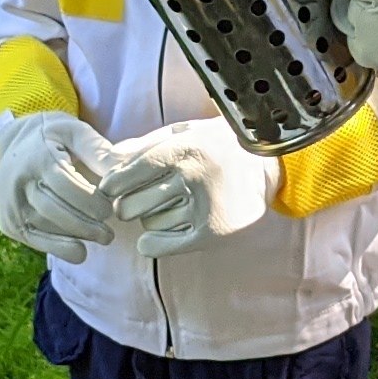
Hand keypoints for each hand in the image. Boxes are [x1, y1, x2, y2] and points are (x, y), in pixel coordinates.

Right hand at [0, 109, 119, 256]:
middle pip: (52, 209)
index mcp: (36, 156)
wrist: (14, 142)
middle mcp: (16, 181)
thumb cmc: (55, 137)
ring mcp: (8, 204)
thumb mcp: (76, 132)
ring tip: (101, 238)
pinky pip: (33, 238)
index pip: (64, 184)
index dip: (89, 200)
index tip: (111, 210)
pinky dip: (57, 248)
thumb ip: (99, 151)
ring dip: (74, 236)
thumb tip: (127, 169)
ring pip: (43, 226)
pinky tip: (79, 252)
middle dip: (85, 225)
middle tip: (109, 234)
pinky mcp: (8, 222)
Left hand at [102, 118, 279, 257]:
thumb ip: (146, 144)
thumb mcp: (185, 132)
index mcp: (183, 149)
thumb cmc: (219, 145)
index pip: (129, 174)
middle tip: (139, 200)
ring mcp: (204, 207)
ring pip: (149, 225)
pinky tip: (157, 235)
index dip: (113, 184)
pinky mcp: (213, 232)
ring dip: (151, 219)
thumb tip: (109, 157)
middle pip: (131, 205)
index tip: (111, 188)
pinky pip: (163, 245)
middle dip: (128, 205)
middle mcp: (192, 177)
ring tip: (169, 209)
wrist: (268, 164)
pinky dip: (152, 243)